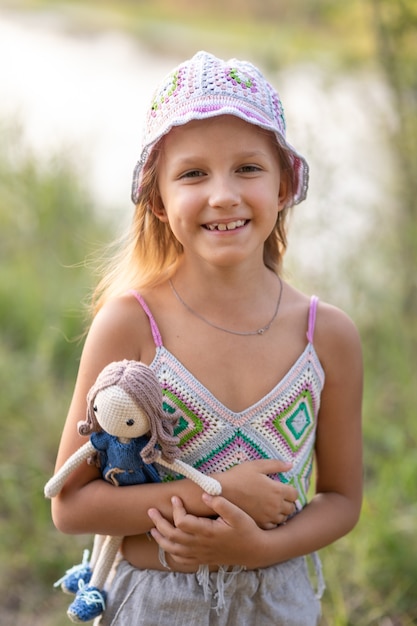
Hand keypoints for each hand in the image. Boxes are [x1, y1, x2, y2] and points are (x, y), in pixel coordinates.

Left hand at [148, 494, 263, 568]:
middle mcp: (200, 545)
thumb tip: (204, 494)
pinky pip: (181, 560)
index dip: (176, 509)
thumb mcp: (237, 514)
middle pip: (172, 536)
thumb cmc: (246, 530)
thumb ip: (220, 503)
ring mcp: (200, 554)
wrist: (254, 551)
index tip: (175, 497)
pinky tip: (168, 545)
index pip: (182, 522)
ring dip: (161, 539)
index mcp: (207, 532)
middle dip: (159, 522)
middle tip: (151, 510)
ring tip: (152, 529)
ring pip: (173, 550)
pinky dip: (171, 553)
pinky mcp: (202, 560)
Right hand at [218, 459, 297, 528]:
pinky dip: (271, 522)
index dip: (290, 491)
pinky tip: (265, 515)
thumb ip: (276, 465)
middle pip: (291, 508)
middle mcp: (275, 506)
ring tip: (272, 507)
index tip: (283, 489)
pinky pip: (272, 527)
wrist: (220, 493)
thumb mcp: (257, 465)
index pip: (294, 494)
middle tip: (278, 498)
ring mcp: (268, 517)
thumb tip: (291, 465)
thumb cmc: (238, 476)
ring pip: (283, 518)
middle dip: (287, 502)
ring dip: (280, 513)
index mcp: (277, 490)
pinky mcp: (259, 525)